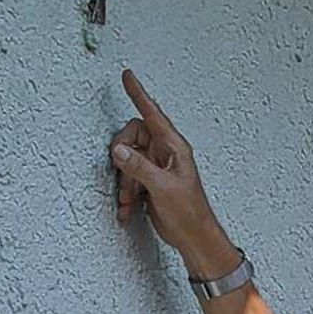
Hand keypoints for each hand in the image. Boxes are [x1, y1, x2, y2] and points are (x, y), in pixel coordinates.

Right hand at [109, 69, 234, 276]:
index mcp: (173, 147)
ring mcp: (156, 168)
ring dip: (123, 181)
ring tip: (129, 198)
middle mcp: (164, 153)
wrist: (193, 237)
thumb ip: (139, 167)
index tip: (127, 76)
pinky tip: (128, 208)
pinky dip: (125, 193)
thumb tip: (119, 149)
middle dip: (122, 157)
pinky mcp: (150, 183)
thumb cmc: (189, 212)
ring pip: (127, 161)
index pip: (152, 114)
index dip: (138, 94)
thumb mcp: (163, 188)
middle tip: (123, 175)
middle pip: (132, 138)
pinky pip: (129, 178)